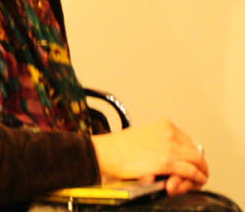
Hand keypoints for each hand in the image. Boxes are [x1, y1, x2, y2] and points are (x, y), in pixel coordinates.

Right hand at [91, 119, 207, 194]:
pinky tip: (197, 181)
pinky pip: (191, 172)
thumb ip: (160, 142)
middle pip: (195, 150)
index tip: (191, 161)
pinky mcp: (168, 163)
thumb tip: (170, 154)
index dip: (191, 154)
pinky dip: (197, 178)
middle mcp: (170, 133)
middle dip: (198, 163)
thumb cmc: (119, 147)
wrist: (106, 153)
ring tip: (199, 178)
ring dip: (201, 172)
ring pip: (197, 161)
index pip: (188, 140)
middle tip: (199, 172)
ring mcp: (170, 148)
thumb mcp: (144, 136)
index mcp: (164, 125)